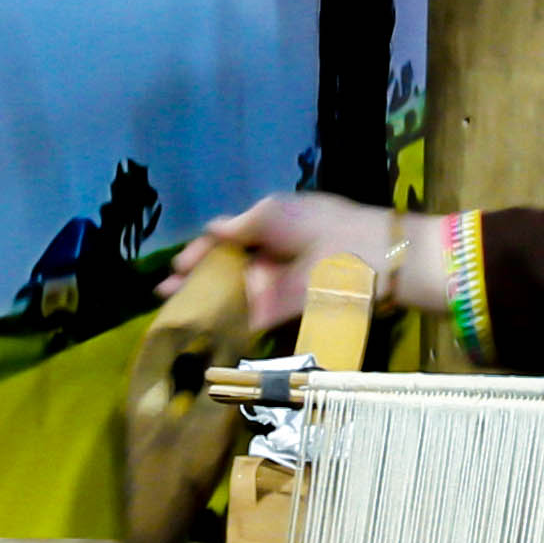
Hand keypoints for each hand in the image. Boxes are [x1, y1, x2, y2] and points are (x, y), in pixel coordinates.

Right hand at [178, 192, 410, 337]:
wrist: (379, 260)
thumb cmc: (328, 228)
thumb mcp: (279, 215)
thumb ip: (243, 225)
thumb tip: (212, 228)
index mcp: (272, 226)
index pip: (228, 238)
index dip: (201, 251)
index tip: (176, 265)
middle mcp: (274, 256)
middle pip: (228, 269)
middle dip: (197, 280)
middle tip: (165, 295)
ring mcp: (281, 284)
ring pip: (236, 294)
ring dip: (207, 302)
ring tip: (176, 311)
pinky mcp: (290, 310)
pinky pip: (255, 317)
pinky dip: (231, 322)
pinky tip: (206, 327)